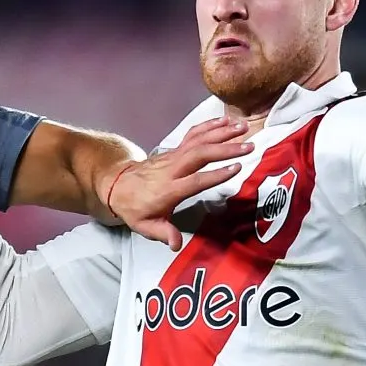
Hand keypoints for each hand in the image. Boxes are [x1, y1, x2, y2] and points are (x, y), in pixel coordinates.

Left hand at [101, 116, 251, 246]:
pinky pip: (193, 134)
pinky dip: (210, 126)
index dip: (216, 174)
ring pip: (199, 140)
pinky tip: (226, 121)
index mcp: (168, 189)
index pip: (195, 180)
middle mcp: (172, 168)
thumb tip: (175, 245)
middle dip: (225, 148)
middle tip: (248, 146)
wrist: (117, 186)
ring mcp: (173, 156)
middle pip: (200, 154)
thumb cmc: (135, 208)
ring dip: (222, 132)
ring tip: (243, 126)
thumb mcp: (145, 226)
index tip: (236, 168)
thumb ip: (163, 233)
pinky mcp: (174, 150)